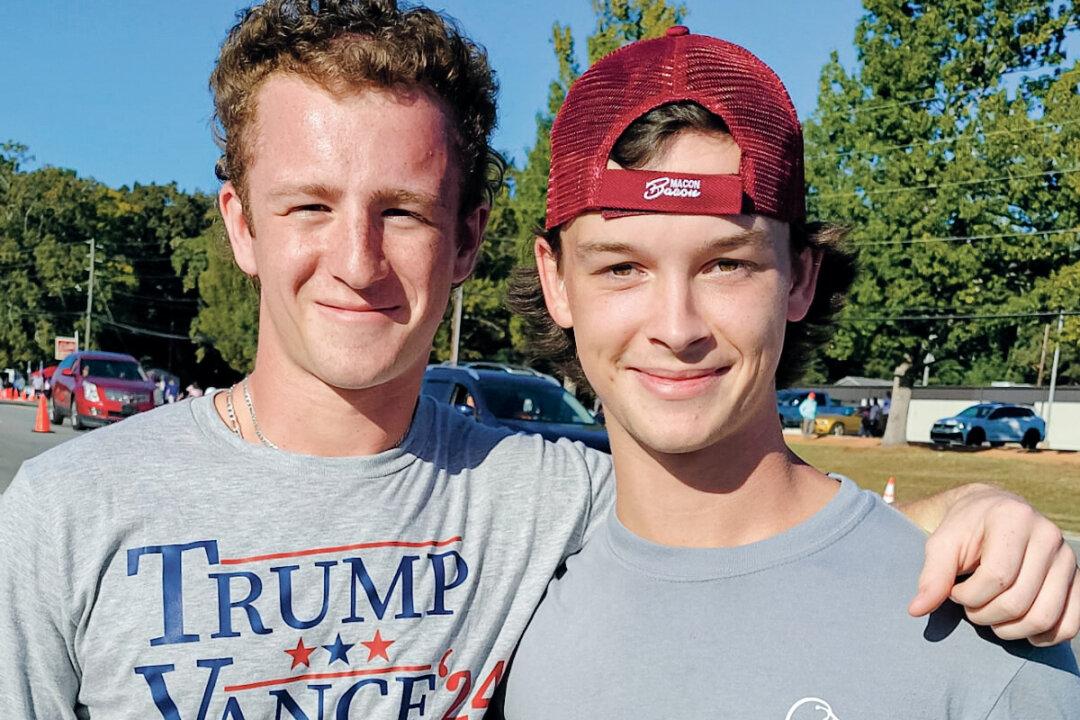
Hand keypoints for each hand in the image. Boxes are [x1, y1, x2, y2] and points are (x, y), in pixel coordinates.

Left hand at [907, 483, 1079, 645]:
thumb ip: (932, 575)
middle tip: (969, 606)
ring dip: (1009, 630)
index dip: (969, 595)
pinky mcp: (1077, 579)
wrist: (992, 513)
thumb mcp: (941, 543)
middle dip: (984, 615)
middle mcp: (1048, 535)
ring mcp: (1067, 558)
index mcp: (1013, 518)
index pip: (996, 577)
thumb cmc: (964, 528)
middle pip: (1018, 601)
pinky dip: (1044, 636)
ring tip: (988, 615)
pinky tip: (1018, 629)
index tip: (954, 591)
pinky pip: (1071, 623)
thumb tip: (916, 610)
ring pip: (1044, 617)